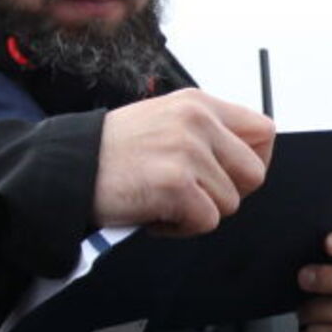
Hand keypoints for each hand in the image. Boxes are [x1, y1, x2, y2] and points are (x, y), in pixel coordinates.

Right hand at [92, 90, 274, 233]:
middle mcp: (198, 121)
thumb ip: (208, 133)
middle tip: (191, 193)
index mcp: (200, 103)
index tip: (227, 175)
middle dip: (227, 193)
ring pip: (230, 203)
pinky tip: (153, 211)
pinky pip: (206, 221)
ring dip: (197, 211)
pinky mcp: (176, 183)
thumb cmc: (114, 152)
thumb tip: (249, 159)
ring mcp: (188, 151)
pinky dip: (180, 228)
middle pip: (254, 174)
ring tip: (161, 198)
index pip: (264, 131)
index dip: (251, 162)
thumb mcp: (166, 121)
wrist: (67, 168)